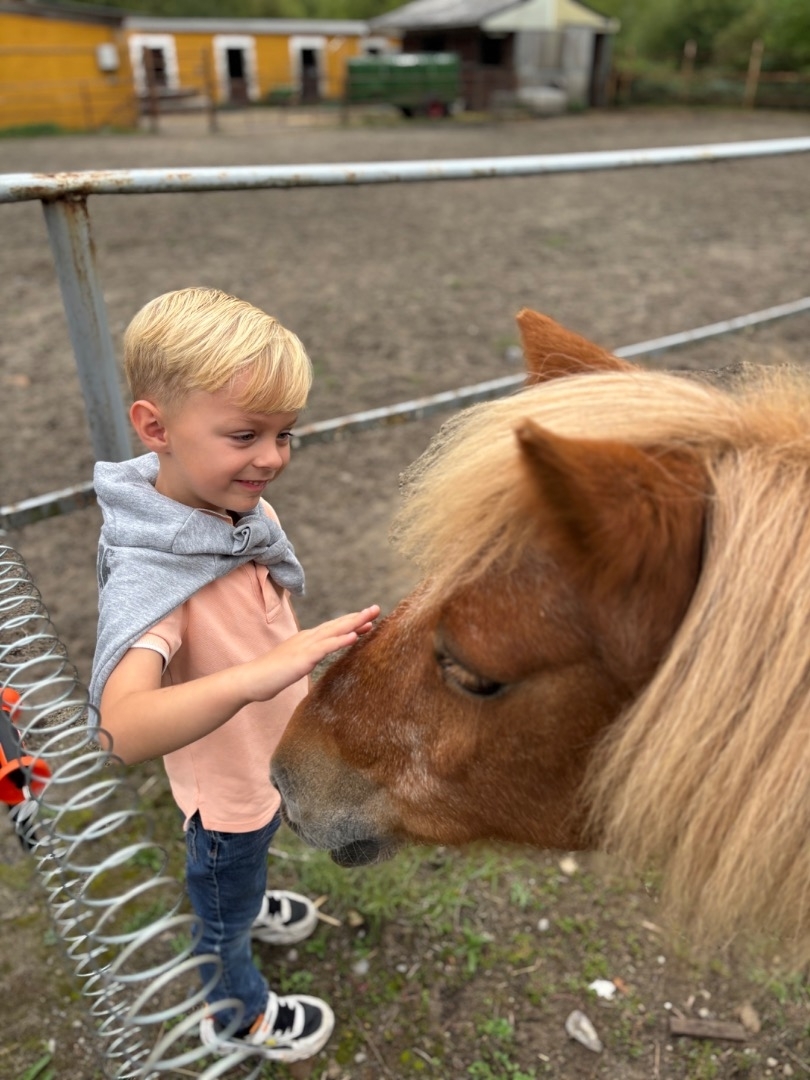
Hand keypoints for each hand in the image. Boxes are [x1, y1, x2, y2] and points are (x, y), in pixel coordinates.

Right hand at [247, 605, 380, 700]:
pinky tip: (354, 636)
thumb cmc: (271, 675)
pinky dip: (340, 640)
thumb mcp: (295, 664)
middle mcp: (308, 638)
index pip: (333, 628)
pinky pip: (325, 648)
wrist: (250, 680)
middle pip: (337, 624)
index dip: (351, 622)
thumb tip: (317, 657)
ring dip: (354, 622)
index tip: (369, 619)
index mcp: (307, 640)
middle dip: (358, 616)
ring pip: (334, 631)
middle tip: (377, 609)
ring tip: (371, 616)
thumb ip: (308, 658)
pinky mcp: (302, 658)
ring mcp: (305, 646)